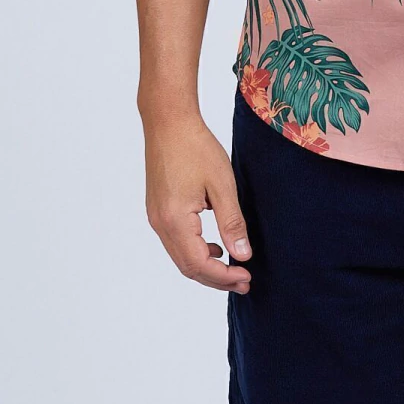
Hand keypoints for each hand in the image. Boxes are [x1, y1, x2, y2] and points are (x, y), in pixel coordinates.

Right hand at [142, 110, 252, 292]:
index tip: (248, 277)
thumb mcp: (222, 185)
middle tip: (244, 281)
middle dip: (216, 278)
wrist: (168, 122)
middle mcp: (160, 224)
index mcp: (175, 220)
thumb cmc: (196, 147)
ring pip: (180, 256)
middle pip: (187, 266)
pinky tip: (214, 245)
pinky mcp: (158, 209)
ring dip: (206, 266)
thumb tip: (242, 254)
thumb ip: (232, 222)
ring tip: (233, 267)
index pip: (199, 264)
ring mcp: (156, 217)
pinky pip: (176, 242)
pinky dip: (196, 251)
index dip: (224, 276)